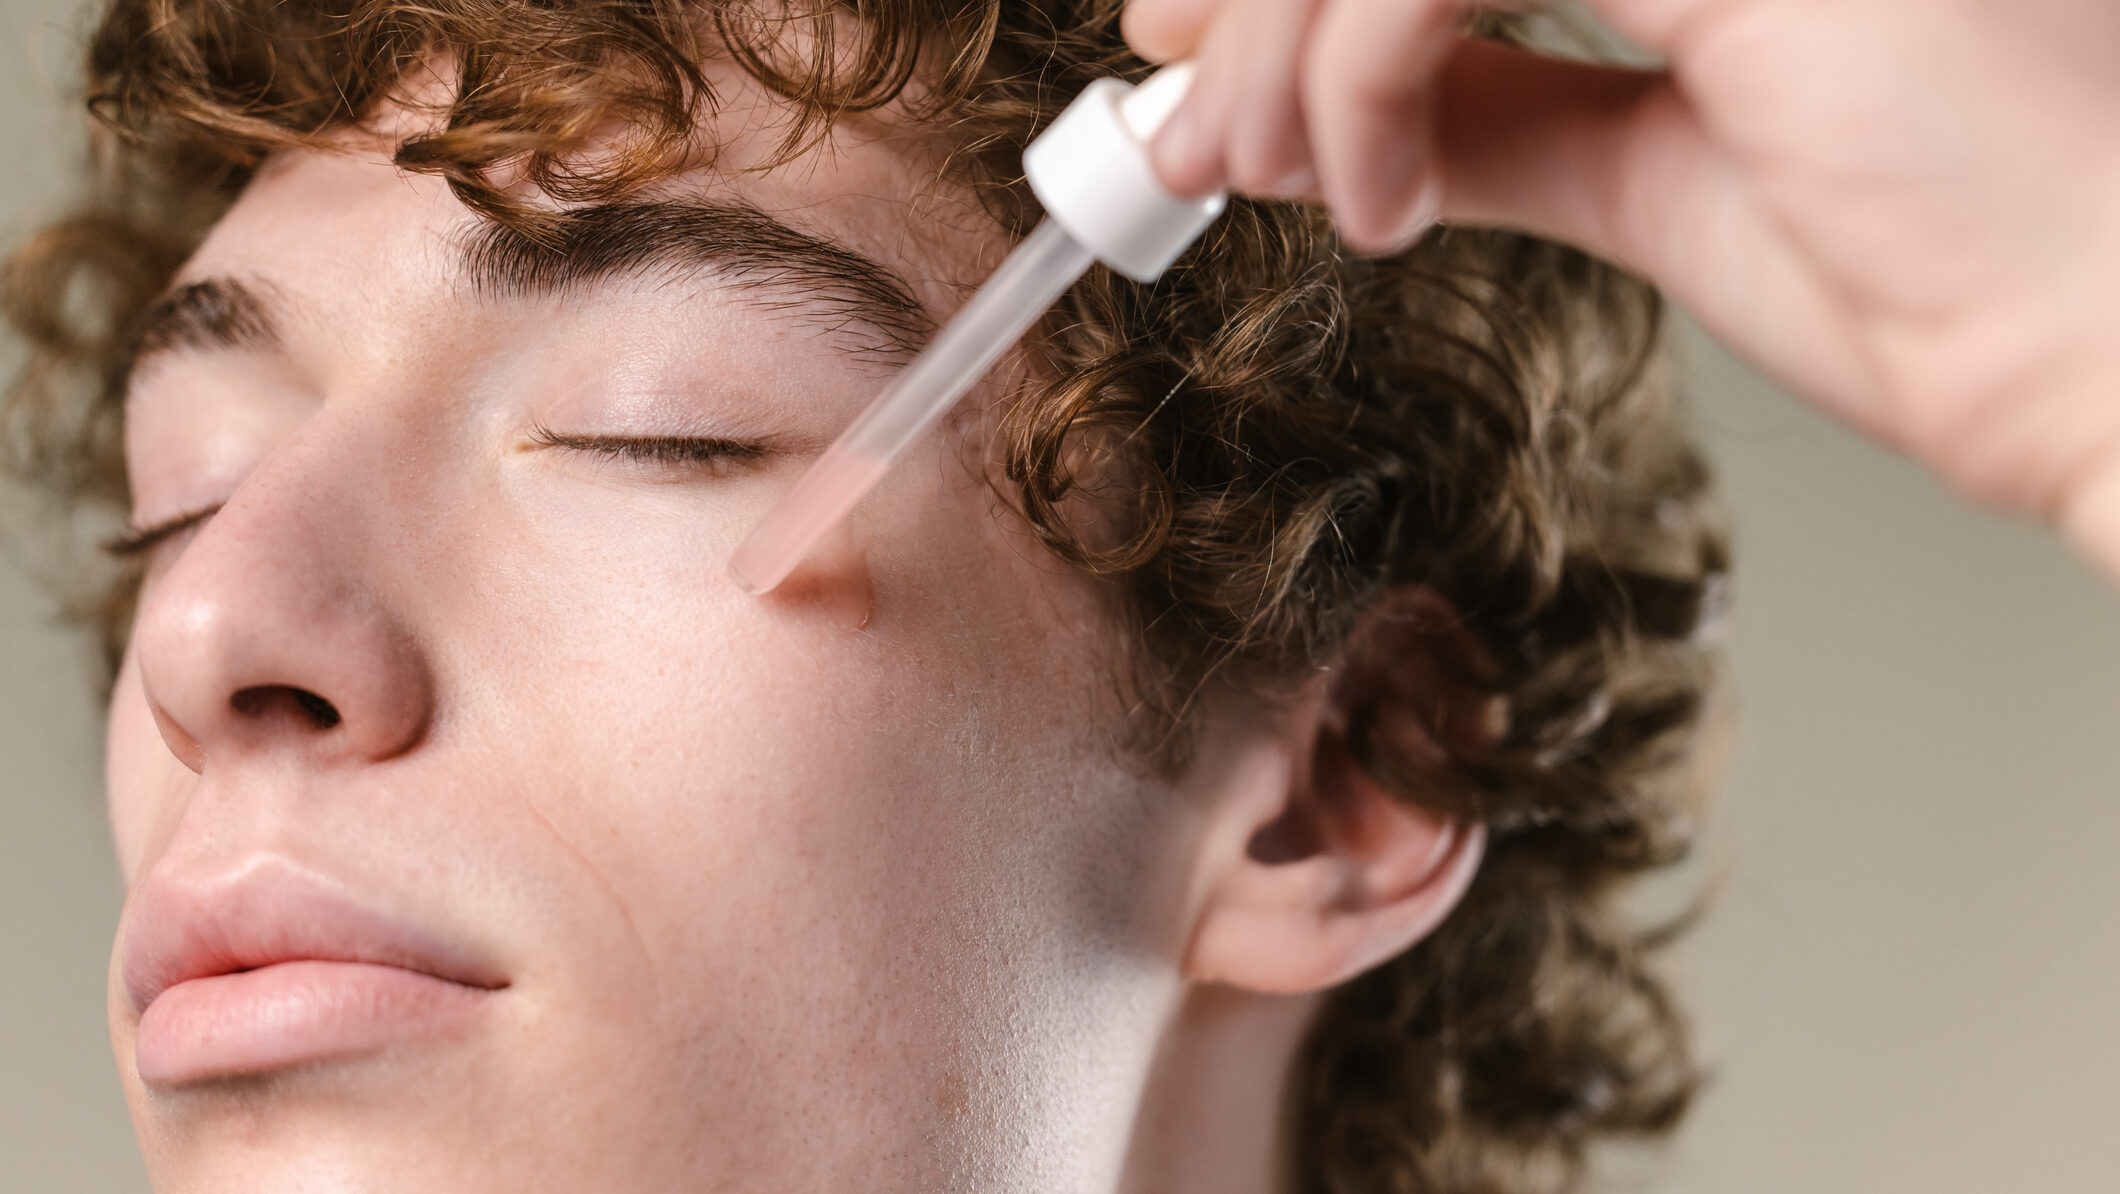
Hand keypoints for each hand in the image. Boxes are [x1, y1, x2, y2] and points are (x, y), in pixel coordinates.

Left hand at [1125, 0, 2119, 577]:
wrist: (2106, 360)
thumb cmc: (1942, 276)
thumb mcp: (1657, 169)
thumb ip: (1513, 103)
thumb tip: (1361, 98)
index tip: (1186, 46)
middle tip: (1183, 125)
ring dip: (1282, 43)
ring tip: (1267, 184)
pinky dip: (1357, 71)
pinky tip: (1382, 199)